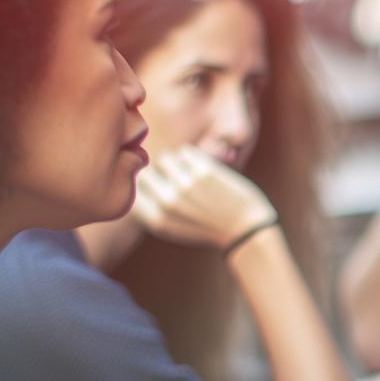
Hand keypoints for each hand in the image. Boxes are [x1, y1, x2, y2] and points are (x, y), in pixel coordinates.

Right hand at [132, 146, 276, 250]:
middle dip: (159, 174)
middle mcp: (168, 202)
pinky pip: (185, 151)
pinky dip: (193, 156)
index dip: (144, 185)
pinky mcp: (205, 171)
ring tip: (190, 173)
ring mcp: (186, 185)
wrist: (247, 230)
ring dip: (177, 162)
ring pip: (165, 158)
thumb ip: (152, 208)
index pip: (132, 191)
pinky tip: (203, 167)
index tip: (159, 187)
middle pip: (146, 172)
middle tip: (178, 179)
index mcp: (157, 220)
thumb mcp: (174, 228)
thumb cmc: (209, 227)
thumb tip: (135, 178)